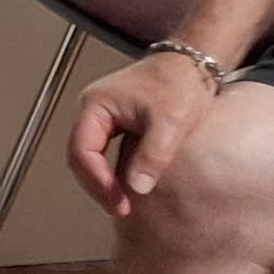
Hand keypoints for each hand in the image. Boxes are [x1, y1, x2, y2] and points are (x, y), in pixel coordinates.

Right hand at [68, 50, 220, 216]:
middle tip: (120, 208)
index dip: (97, 180)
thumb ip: (152, 155)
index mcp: (96, 105)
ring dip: (104, 181)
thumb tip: (136, 188)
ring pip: (90, 157)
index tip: (118, 201)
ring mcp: (103, 117)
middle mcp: (92, 110)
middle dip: (98, 185)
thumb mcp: (171, 122)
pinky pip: (103, 153)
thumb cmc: (180, 83)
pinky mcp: (116, 123)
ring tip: (123, 203)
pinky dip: (112, 172)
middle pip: (80, 156)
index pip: (82, 149)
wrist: (193, 64)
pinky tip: (127, 186)